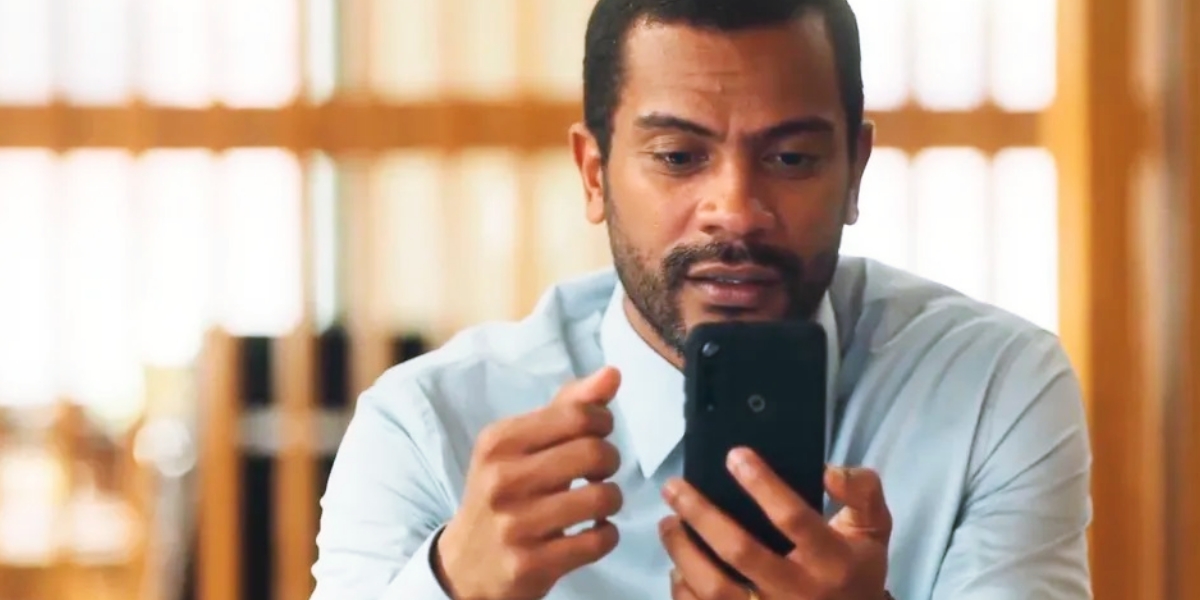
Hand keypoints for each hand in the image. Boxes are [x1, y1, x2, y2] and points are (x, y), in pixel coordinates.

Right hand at [435, 367, 624, 599]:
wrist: (465, 565)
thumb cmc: (503, 493)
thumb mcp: (520, 445)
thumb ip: (567, 407)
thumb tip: (613, 374)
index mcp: (499, 441)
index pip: (578, 414)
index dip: (603, 422)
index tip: (597, 435)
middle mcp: (503, 480)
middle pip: (595, 452)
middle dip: (610, 460)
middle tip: (598, 472)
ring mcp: (516, 525)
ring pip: (603, 497)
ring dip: (612, 499)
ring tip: (597, 502)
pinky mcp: (532, 564)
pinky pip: (599, 540)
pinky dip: (606, 534)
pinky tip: (591, 531)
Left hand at [660, 448, 889, 599]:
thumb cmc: (855, 571)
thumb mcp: (873, 529)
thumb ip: (861, 492)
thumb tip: (828, 471)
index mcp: (831, 562)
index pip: (793, 519)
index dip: (762, 485)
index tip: (734, 456)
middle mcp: (798, 592)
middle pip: (740, 552)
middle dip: (701, 515)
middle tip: (674, 487)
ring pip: (715, 588)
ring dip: (683, 552)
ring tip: (668, 523)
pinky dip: (685, 590)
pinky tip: (678, 568)